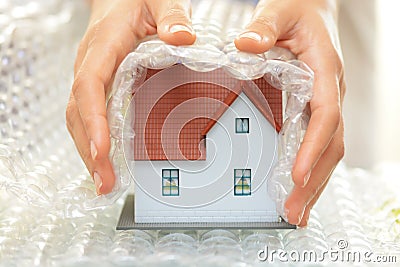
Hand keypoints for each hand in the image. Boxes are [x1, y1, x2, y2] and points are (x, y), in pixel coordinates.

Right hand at [66, 0, 194, 194]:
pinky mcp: (98, 83)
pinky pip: (89, 114)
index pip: (90, 85)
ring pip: (80, 117)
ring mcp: (92, 75)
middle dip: (90, 150)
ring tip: (103, 182)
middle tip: (104, 182)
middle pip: (79, 111)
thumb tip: (183, 38)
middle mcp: (91, 63)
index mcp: (104, 44)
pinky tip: (104, 160)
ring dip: (89, 151)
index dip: (94, 120)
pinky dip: (94, 140)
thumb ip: (172, 15)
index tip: (103, 150)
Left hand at [235, 0, 344, 225]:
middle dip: (312, 181)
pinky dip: (308, 170)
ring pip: (327, 150)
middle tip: (293, 212)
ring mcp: (323, 103)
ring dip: (313, 184)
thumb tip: (246, 45)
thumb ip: (265, 26)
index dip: (311, 148)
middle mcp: (329, 92)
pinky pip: (316, 144)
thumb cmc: (299, 10)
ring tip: (296, 213)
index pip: (324, 116)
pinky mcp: (313, 109)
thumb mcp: (280, 9)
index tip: (296, 176)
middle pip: (330, 144)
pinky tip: (296, 189)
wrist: (312, 10)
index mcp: (324, 70)